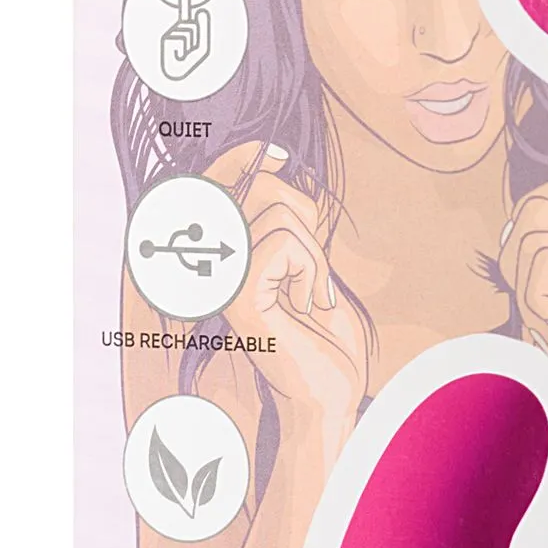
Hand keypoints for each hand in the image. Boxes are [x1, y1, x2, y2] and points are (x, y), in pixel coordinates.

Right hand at [209, 143, 367, 431]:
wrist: (331, 392)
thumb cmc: (323, 336)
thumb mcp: (308, 265)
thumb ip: (287, 222)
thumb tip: (272, 165)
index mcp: (226, 255)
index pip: (217, 185)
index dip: (243, 156)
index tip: (279, 155)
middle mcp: (215, 264)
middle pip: (260, 186)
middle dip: (305, 214)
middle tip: (313, 267)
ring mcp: (223, 278)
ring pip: (279, 212)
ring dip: (314, 253)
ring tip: (309, 293)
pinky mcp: (238, 294)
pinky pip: (285, 242)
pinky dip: (312, 269)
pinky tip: (305, 306)